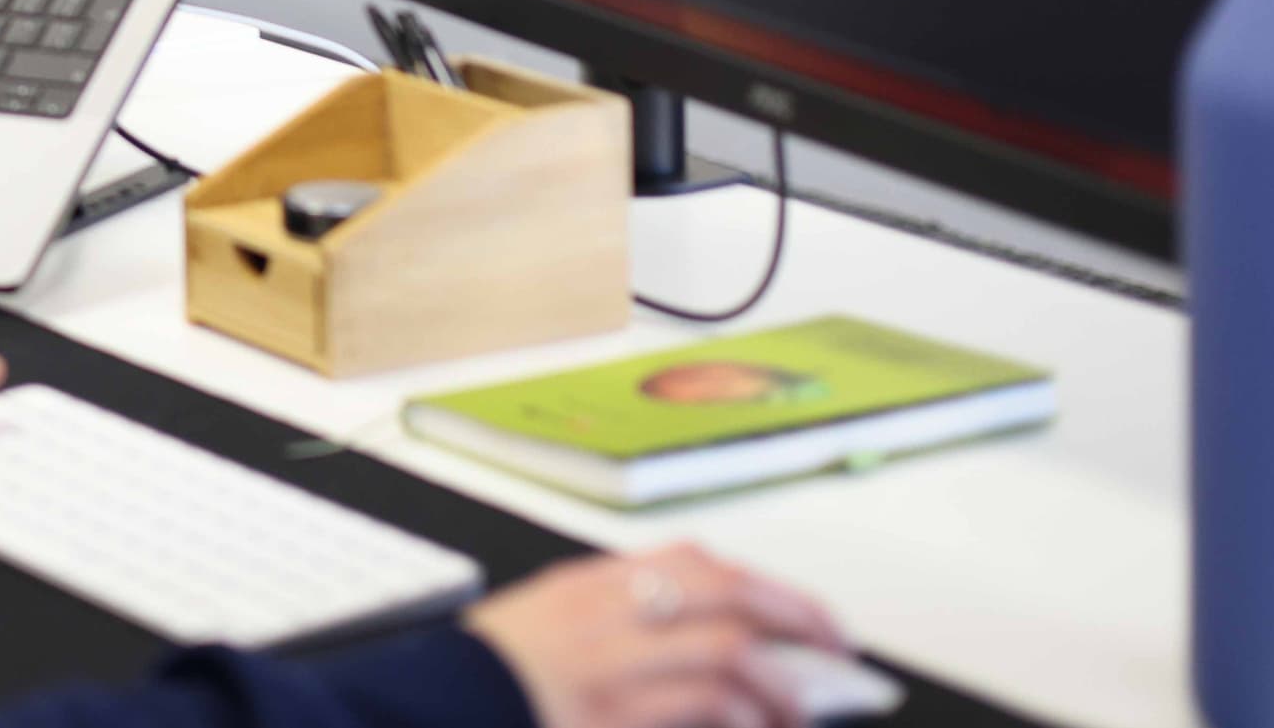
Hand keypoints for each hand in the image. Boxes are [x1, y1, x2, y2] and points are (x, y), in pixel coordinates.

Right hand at [463, 547, 845, 727]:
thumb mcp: (549, 619)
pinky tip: (752, 727)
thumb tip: (696, 625)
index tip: (802, 615)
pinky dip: (737, 716)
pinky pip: (700, 706)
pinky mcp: (613, 714)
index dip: (764, 586)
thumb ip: (615, 611)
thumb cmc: (490, 675)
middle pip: (724, 594)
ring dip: (776, 684)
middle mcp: (605, 614)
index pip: (696, 562)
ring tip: (796, 710)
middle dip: (794, 618)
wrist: (439, 708)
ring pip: (725, 652)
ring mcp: (610, 665)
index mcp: (591, 585)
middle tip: (834, 650)